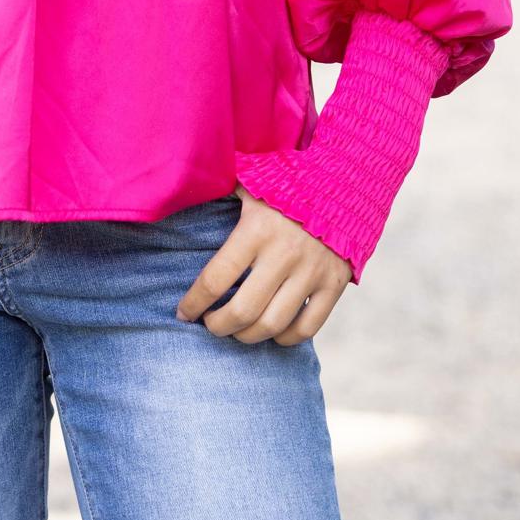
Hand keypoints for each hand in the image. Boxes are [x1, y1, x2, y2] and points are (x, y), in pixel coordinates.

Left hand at [174, 185, 352, 345]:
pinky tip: (272, 332)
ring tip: (236, 331)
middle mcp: (284, 254)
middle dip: (218, 326)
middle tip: (210, 324)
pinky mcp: (335, 284)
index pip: (216, 279)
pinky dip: (286, 338)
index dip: (194, 302)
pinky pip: (308, 328)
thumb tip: (176, 190)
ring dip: (248, 336)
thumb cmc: (284, 182)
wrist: (342, 181)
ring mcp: (312, 272)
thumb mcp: (248, 181)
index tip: (183, 313)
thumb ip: (217, 190)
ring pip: (273, 324)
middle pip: (243, 311)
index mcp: (256, 229)